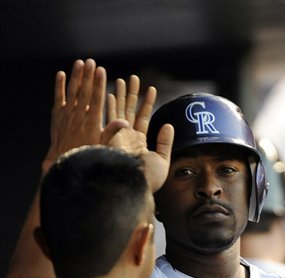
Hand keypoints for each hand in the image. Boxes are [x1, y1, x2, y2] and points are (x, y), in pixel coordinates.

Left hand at [42, 59, 127, 173]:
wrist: (63, 159)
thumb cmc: (87, 152)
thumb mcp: (102, 144)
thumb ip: (113, 131)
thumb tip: (126, 122)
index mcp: (91, 122)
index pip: (96, 98)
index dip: (99, 84)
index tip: (101, 71)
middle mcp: (78, 115)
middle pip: (84, 91)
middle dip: (88, 75)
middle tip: (92, 61)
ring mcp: (66, 114)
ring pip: (71, 91)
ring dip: (75, 76)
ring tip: (80, 63)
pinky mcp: (57, 115)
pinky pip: (58, 97)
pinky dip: (59, 85)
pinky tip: (61, 74)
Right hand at [106, 76, 172, 192]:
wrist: (133, 186)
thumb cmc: (147, 180)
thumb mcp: (162, 161)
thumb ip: (165, 142)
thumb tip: (168, 124)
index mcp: (137, 143)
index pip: (143, 118)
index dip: (147, 103)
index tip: (151, 89)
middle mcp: (126, 138)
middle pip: (129, 110)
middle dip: (131, 94)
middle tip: (133, 78)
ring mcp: (117, 136)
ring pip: (119, 110)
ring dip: (122, 94)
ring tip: (123, 79)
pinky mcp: (111, 137)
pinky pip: (111, 117)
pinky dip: (113, 104)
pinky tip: (113, 91)